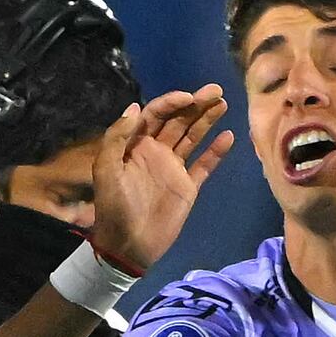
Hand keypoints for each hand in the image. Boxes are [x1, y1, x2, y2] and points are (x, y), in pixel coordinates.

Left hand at [75, 86, 234, 279]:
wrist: (128, 245)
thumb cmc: (113, 207)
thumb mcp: (106, 169)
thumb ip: (117, 137)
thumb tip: (135, 107)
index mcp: (135, 145)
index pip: (156, 114)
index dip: (172, 102)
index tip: (190, 97)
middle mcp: (156, 151)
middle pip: (178, 121)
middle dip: (196, 104)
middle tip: (216, 91)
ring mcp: (174, 168)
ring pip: (193, 137)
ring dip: (207, 120)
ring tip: (223, 104)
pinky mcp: (188, 186)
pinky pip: (204, 165)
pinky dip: (216, 152)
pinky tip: (229, 137)